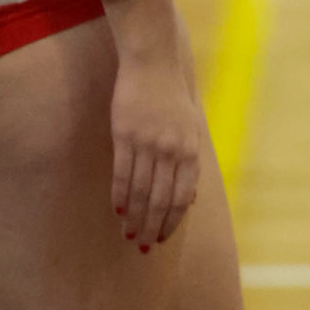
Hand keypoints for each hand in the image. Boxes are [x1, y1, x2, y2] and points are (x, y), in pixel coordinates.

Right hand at [110, 49, 201, 249]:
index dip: (172, 221)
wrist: (153, 63)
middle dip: (151, 227)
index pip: (182, 197)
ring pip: (140, 191)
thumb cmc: (172, 97)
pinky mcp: (125, 135)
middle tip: (142, 247)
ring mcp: (147, 143)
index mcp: (190, 149)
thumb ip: (190, 163)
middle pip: (160, 200)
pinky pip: (121, 174)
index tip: (162, 238)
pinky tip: (117, 212)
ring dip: (134, 218)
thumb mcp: (191, 128)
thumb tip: (191, 200)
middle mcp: (171, 150)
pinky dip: (119, 196)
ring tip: (128, 235)